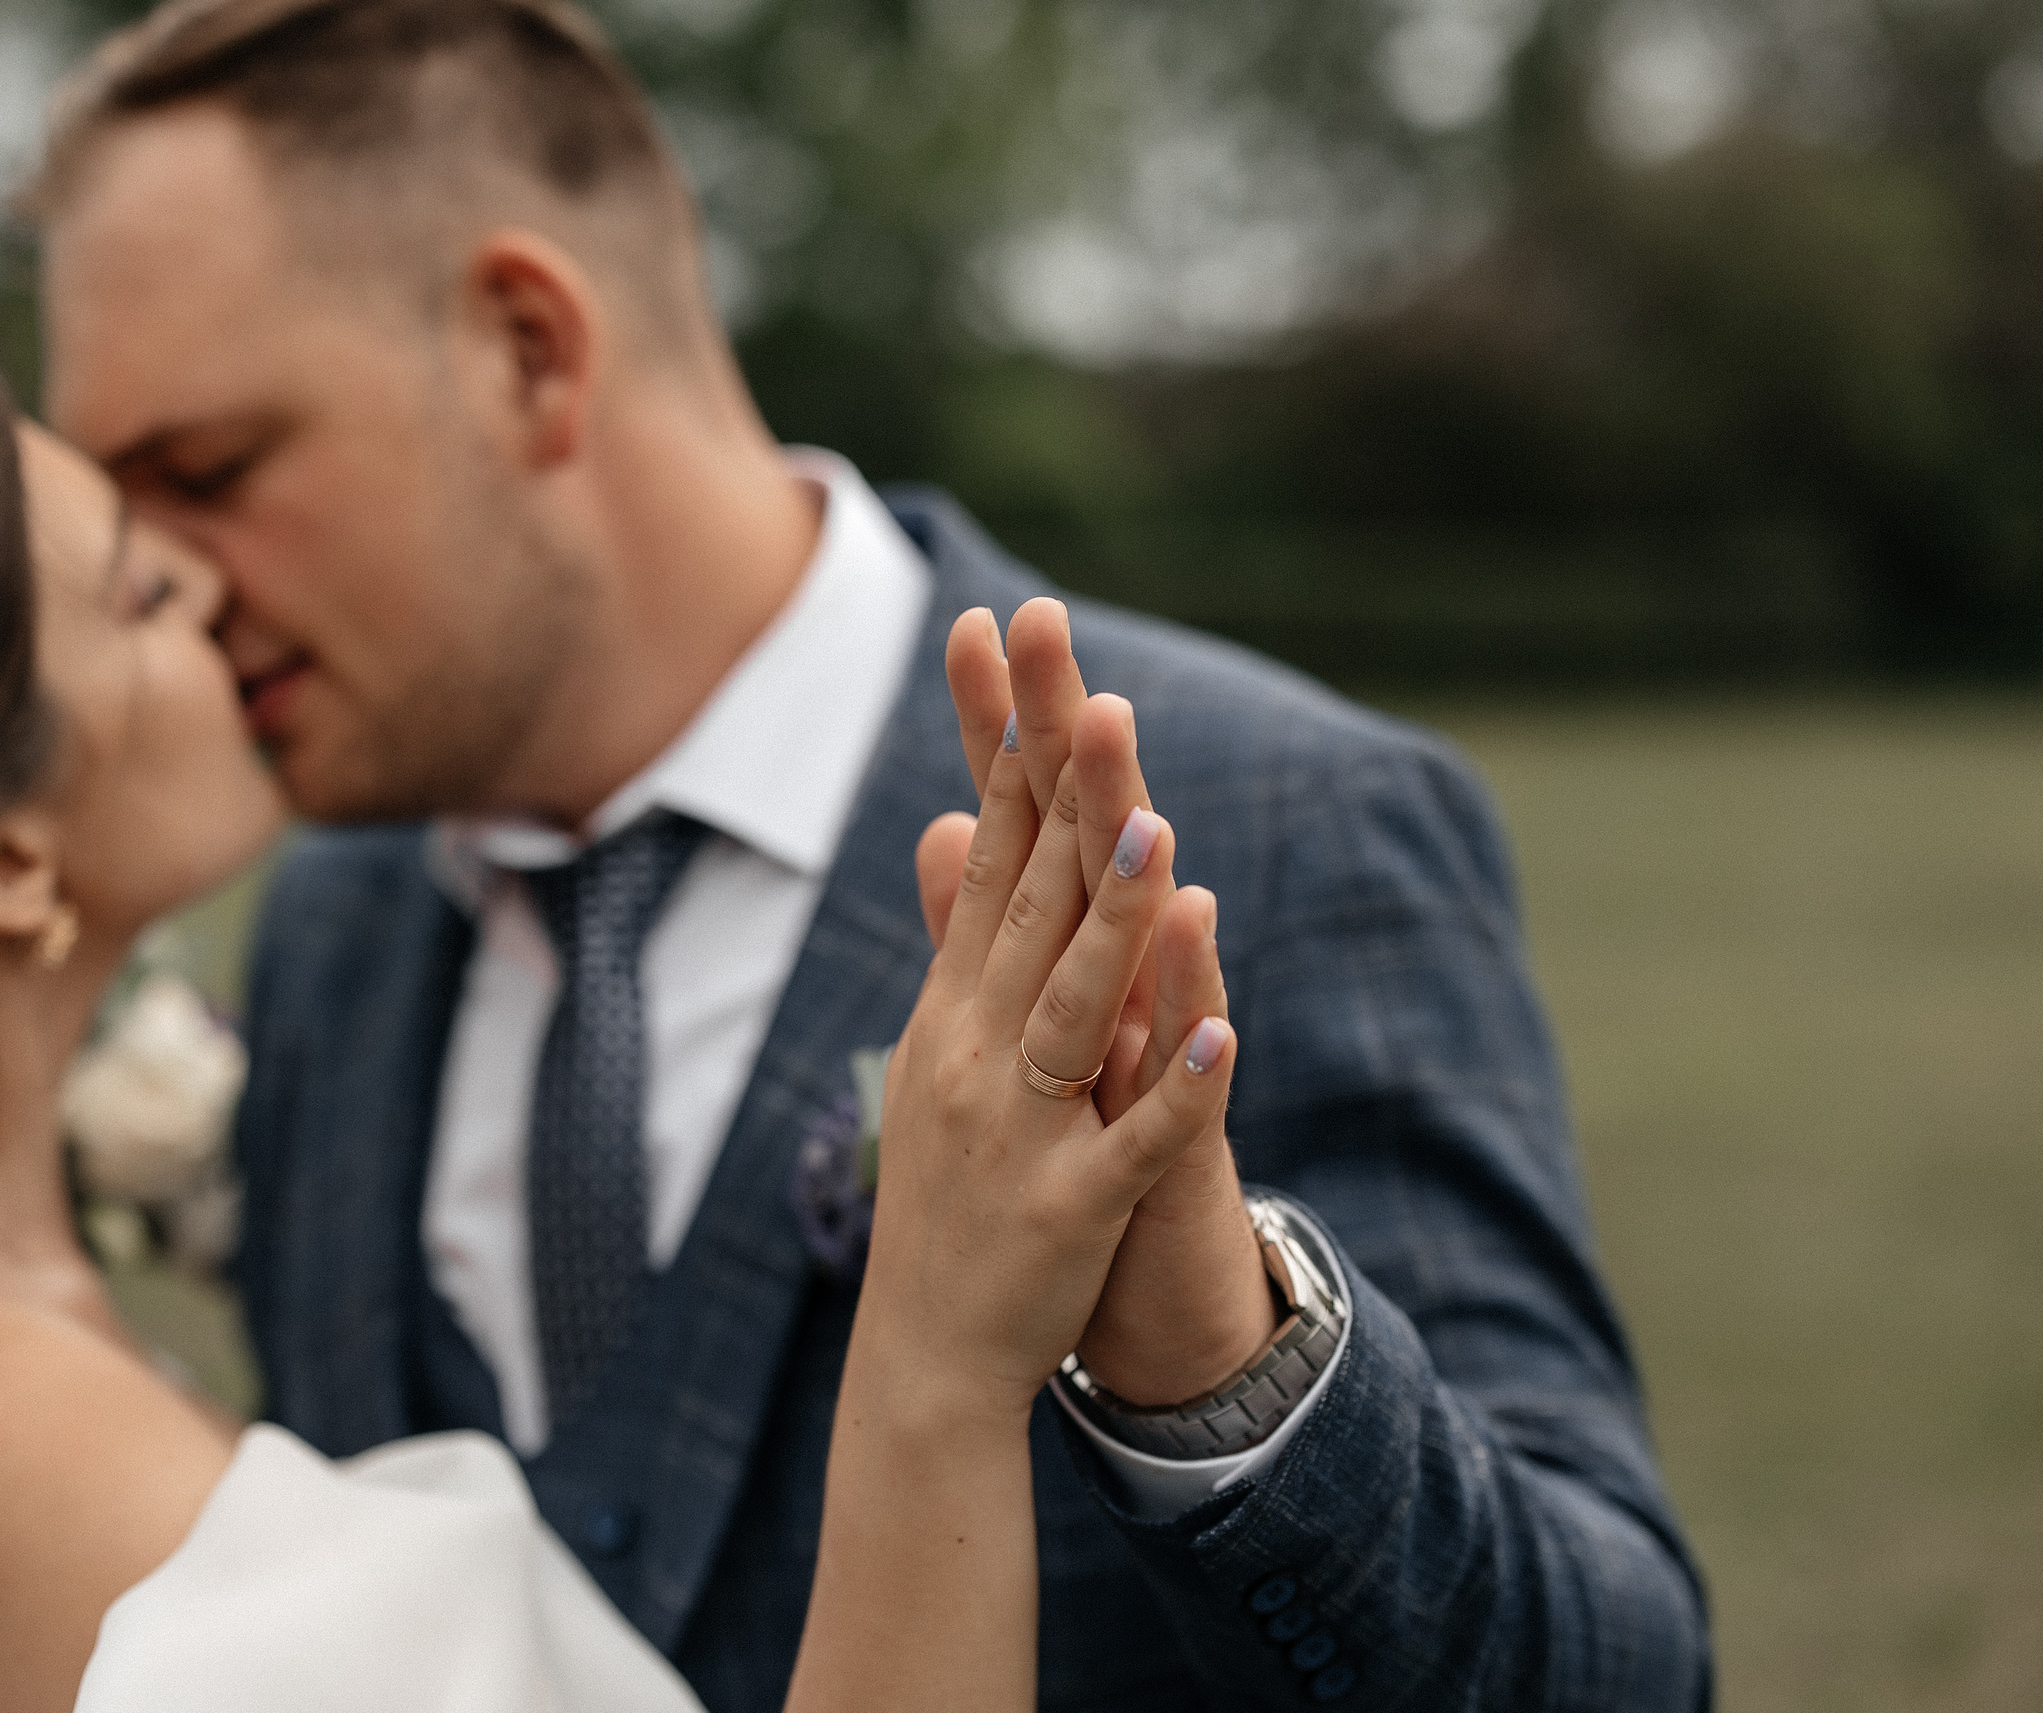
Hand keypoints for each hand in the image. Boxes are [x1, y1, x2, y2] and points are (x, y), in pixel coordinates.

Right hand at [856, 671, 1240, 1427]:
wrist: (925, 1354)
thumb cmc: (945, 1194)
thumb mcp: (937, 1056)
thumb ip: (960, 941)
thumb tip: (947, 827)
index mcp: (953, 1013)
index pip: (992, 864)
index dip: (1014, 758)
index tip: (1029, 658)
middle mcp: (975, 1054)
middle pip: (1031, 910)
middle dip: (1067, 804)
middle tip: (1100, 700)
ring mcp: (1022, 1131)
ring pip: (1078, 1009)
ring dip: (1115, 923)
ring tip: (1156, 835)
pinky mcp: (1071, 1207)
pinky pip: (1135, 1141)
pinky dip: (1178, 1089)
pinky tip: (1223, 1034)